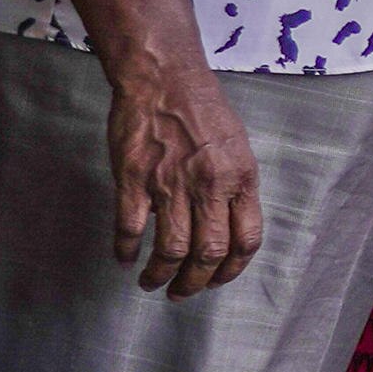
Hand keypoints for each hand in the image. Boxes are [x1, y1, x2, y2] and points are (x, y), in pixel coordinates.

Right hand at [110, 62, 265, 296]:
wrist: (163, 78)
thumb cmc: (201, 109)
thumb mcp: (236, 147)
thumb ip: (232, 187)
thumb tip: (222, 224)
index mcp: (239, 179)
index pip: (247, 240)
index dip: (233, 269)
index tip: (218, 279)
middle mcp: (208, 186)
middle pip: (209, 252)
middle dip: (195, 283)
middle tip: (182, 293)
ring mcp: (170, 184)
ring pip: (171, 249)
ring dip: (161, 275)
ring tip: (153, 283)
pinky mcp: (134, 179)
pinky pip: (130, 227)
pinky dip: (126, 250)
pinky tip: (125, 258)